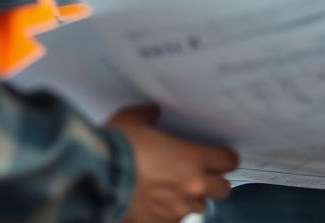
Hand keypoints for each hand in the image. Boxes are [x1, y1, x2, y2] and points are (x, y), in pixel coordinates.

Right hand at [110, 106, 238, 222]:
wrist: (95, 178)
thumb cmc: (116, 148)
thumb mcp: (132, 120)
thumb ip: (149, 115)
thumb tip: (153, 111)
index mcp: (192, 158)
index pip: (229, 160)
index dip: (223, 158)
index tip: (216, 157)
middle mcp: (191, 186)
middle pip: (223, 189)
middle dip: (214, 182)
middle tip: (198, 176)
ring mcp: (176, 209)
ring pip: (200, 208)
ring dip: (191, 200)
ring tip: (175, 192)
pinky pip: (175, 222)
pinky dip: (169, 215)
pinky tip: (157, 206)